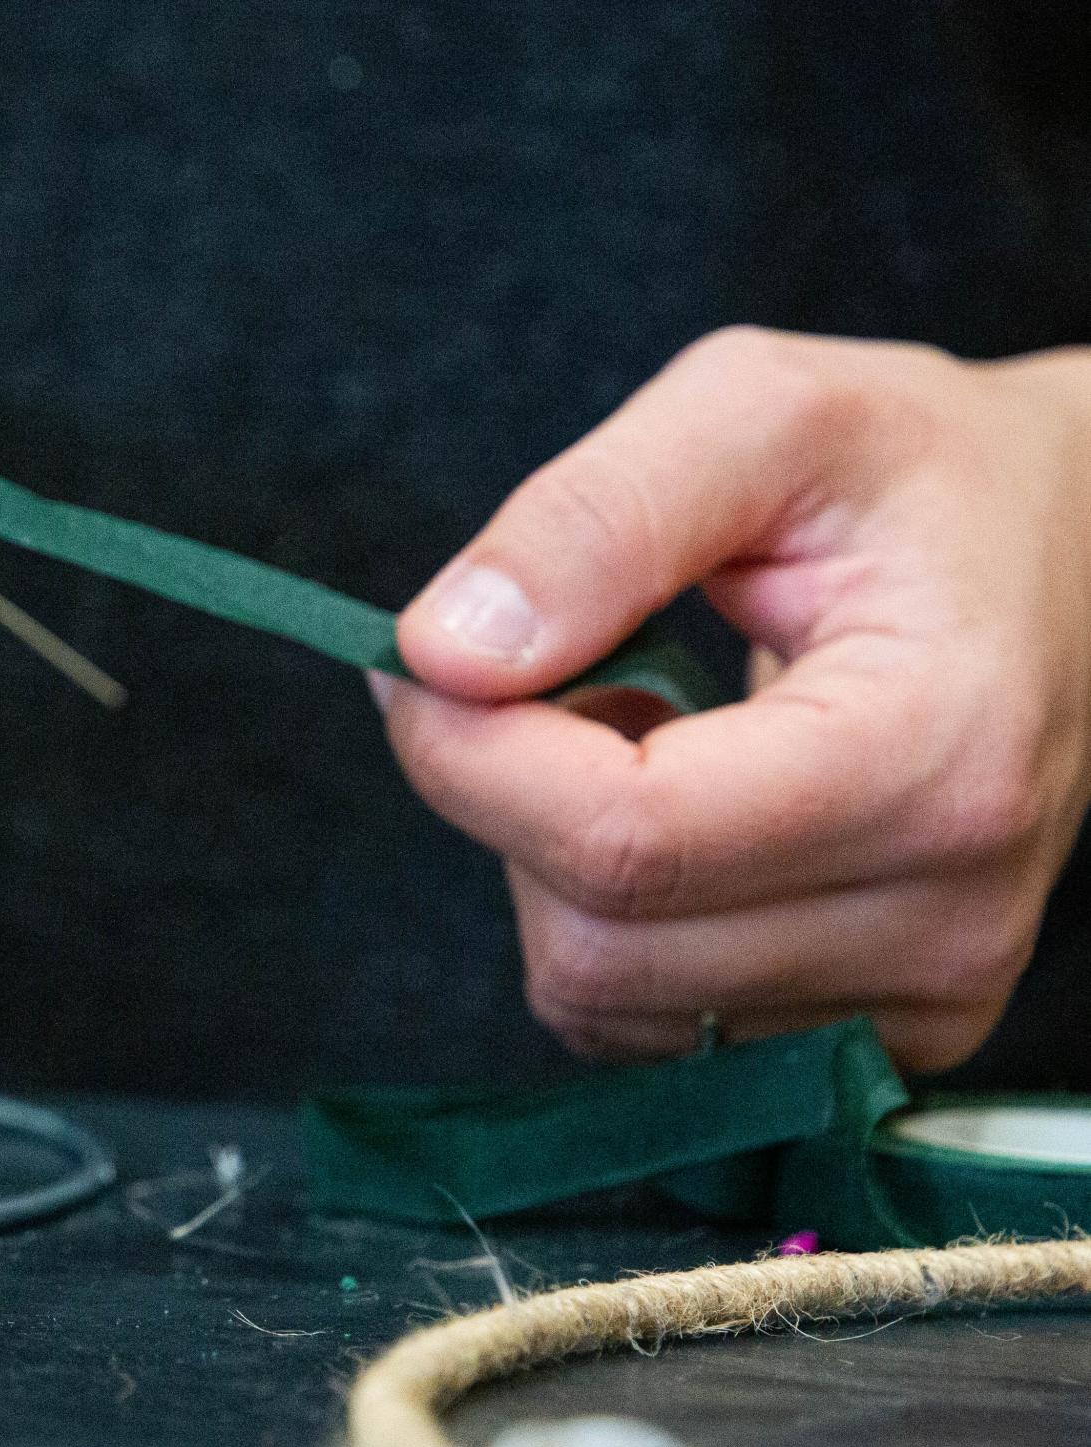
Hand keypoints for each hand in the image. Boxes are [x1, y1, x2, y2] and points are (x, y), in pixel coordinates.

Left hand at [377, 326, 1090, 1069]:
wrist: (1081, 558)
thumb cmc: (918, 475)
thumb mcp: (759, 412)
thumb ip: (592, 519)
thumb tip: (442, 651)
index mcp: (934, 752)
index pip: (625, 837)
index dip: (470, 756)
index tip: (421, 663)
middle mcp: (947, 911)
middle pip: (594, 939)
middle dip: (510, 803)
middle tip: (557, 674)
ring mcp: (924, 995)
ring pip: (603, 997)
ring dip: (556, 864)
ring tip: (646, 729)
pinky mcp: (885, 1035)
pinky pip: (649, 1027)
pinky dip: (610, 920)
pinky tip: (677, 809)